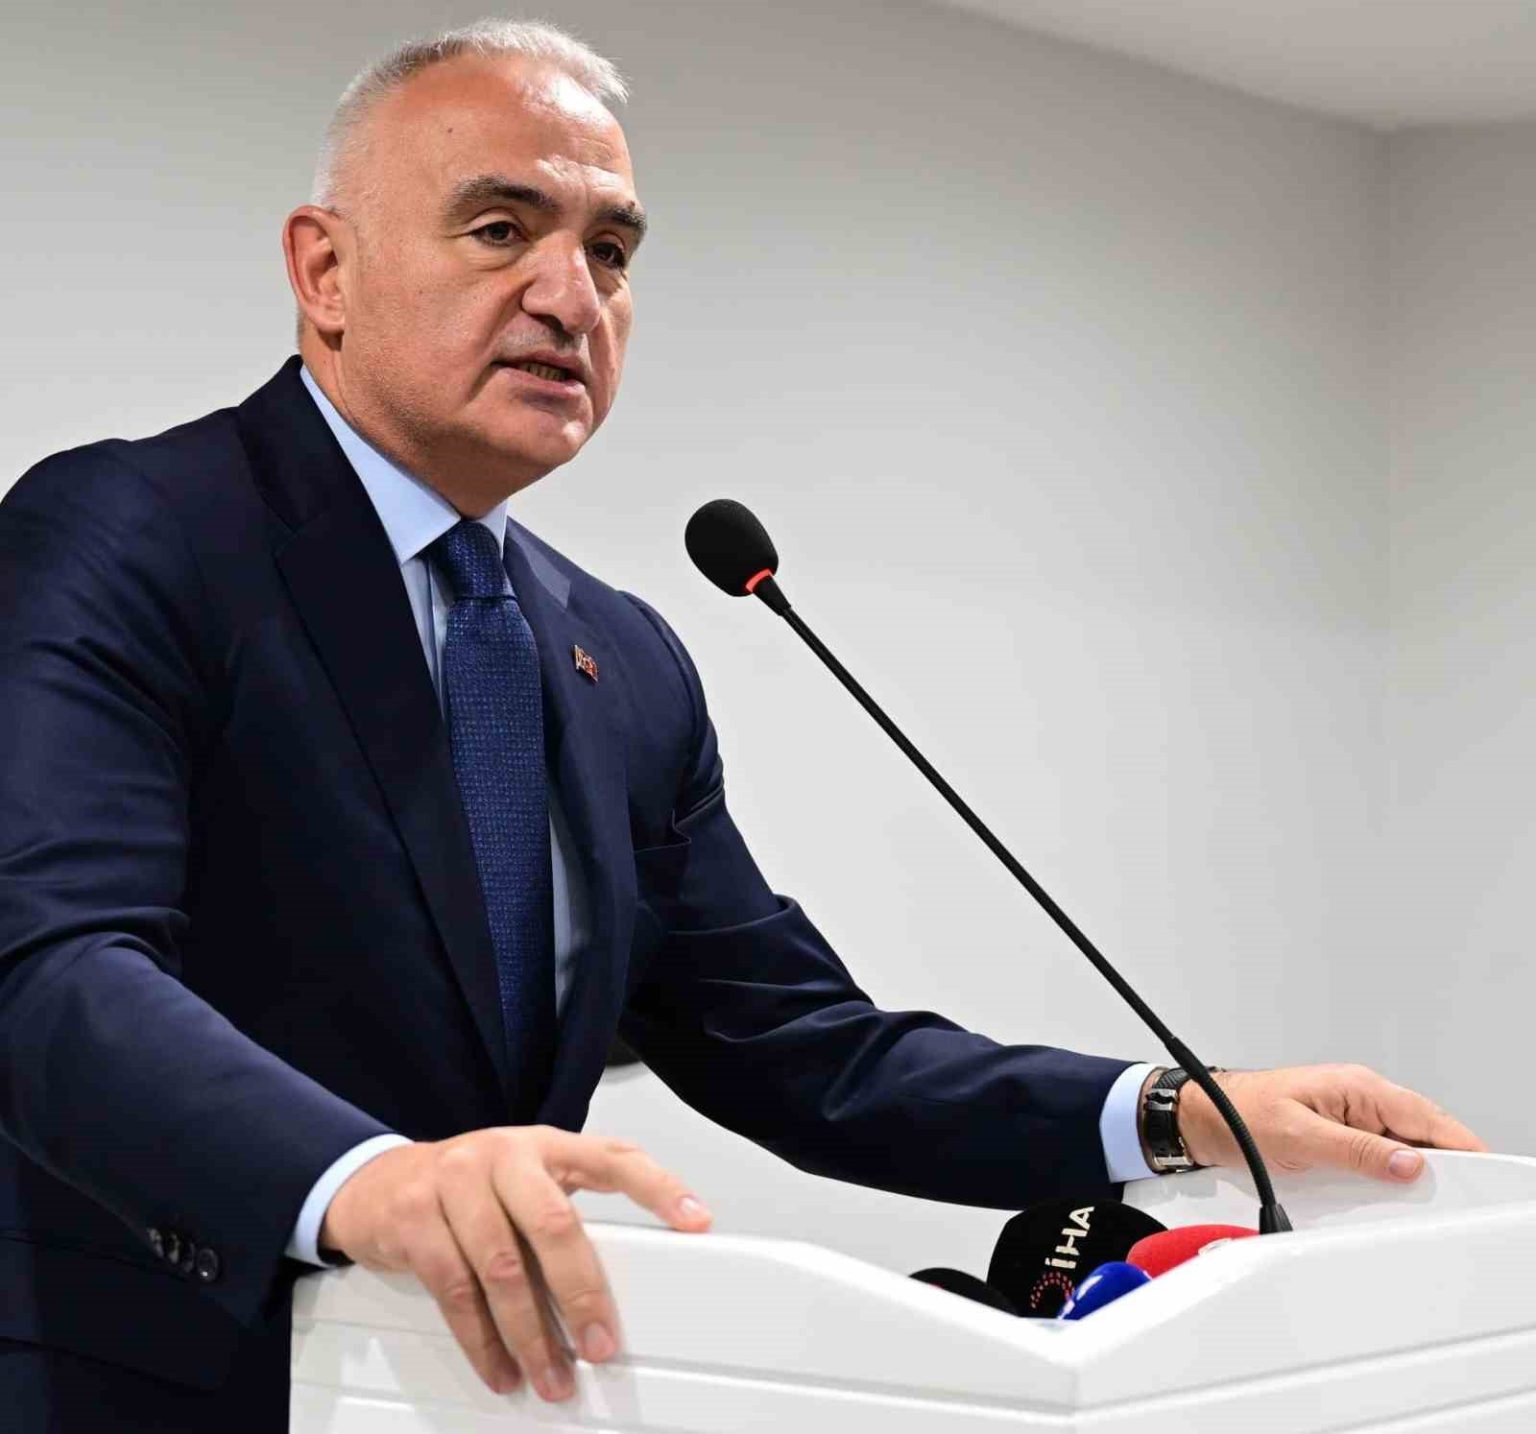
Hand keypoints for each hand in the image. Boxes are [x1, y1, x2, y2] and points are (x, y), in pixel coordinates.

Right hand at [318, 1126, 711, 1402]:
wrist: (375, 1183)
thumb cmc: (469, 1189)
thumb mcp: (522, 1183)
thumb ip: (563, 1215)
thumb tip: (617, 1289)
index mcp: (545, 1145)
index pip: (614, 1157)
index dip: (659, 1188)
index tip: (697, 1221)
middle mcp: (504, 1155)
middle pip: (554, 1224)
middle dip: (582, 1293)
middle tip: (601, 1346)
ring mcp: (454, 1181)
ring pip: (502, 1268)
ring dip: (530, 1335)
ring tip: (552, 1378)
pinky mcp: (414, 1218)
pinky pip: (454, 1290)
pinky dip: (482, 1340)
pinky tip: (500, 1369)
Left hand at [1175, 1064, 1486, 1181]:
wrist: (1204, 1117)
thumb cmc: (1241, 1113)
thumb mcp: (1300, 1137)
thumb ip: (1356, 1151)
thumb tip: (1407, 1162)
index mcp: (1357, 1087)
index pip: (1424, 1115)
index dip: (1457, 1146)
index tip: (1478, 1175)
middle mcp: (1360, 1099)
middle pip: (1420, 1133)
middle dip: (1438, 1165)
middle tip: (1446, 1200)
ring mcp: (1351, 1118)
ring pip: (1401, 1148)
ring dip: (1409, 1174)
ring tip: (1413, 1202)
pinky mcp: (1340, 1137)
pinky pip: (1378, 1158)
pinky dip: (1386, 1178)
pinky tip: (1384, 1197)